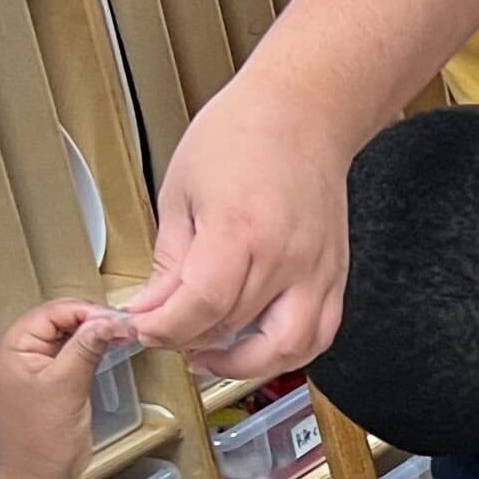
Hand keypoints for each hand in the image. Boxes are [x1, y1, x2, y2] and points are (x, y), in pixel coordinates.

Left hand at [0, 300, 134, 478]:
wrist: (35, 475)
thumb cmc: (41, 438)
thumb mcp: (68, 385)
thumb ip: (87, 348)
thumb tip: (107, 321)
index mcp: (9, 346)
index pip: (51, 312)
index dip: (86, 312)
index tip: (116, 319)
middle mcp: (11, 351)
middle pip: (54, 320)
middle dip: (88, 321)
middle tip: (121, 326)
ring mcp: (24, 365)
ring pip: (59, 336)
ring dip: (88, 335)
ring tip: (117, 336)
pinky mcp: (38, 380)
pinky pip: (61, 354)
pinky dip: (82, 350)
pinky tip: (103, 350)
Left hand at [124, 71, 356, 377]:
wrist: (302, 114)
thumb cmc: (243, 135)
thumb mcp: (182, 192)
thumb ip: (169, 259)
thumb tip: (153, 304)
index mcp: (239, 232)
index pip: (199, 308)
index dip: (164, 328)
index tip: (144, 327)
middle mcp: (285, 259)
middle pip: (232, 329)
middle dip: (189, 339)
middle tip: (167, 331)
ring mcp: (316, 271)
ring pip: (286, 350)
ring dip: (245, 364)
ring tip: (213, 354)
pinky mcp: (334, 276)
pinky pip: (318, 336)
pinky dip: (287, 352)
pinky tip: (258, 344)